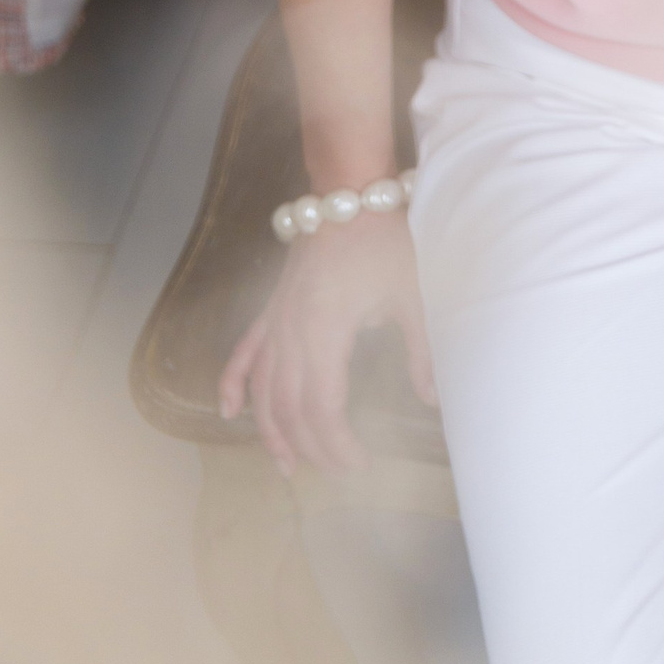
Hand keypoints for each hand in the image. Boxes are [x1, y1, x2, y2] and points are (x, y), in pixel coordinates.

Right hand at [219, 212, 433, 477]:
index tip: (359, 465)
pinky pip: (243, 354)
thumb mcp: (411, 296)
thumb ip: (421, 351)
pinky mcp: (271, 309)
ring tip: (288, 465)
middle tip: (336, 470)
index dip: (335, 444)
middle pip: (289, 407)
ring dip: (271, 431)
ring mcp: (275, 322)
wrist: (349, 193)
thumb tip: (433, 401)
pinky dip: (233, 384)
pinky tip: (230, 411)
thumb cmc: (385, 241)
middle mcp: (290, 334)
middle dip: (311, 446)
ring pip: (262, 390)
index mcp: (324, 333)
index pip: (322, 408)